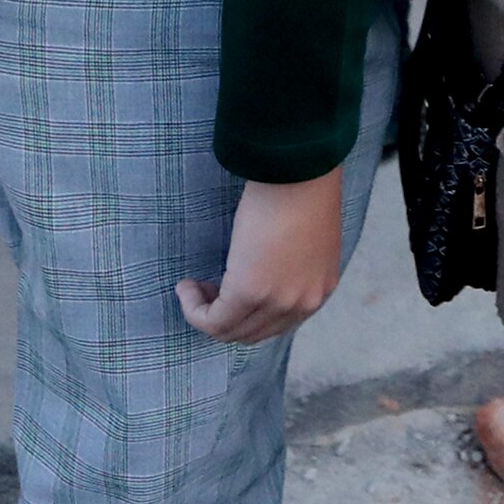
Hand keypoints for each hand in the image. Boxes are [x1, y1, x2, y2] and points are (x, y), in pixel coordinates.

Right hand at [178, 171, 345, 342]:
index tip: (226, 289)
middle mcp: (302, 304)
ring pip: (230, 331)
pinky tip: (186, 285)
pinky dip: (193, 308)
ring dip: (205, 313)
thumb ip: (290, 267)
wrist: (297, 169)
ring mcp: (277, 301)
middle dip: (224, 316)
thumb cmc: (299, 190)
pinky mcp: (249, 292)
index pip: (277, 324)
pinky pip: (212, 321)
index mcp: (318, 290)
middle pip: (253, 334)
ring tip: (193, 286)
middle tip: (207, 288)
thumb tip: (263, 272)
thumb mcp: (303, 241)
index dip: (246, 314)